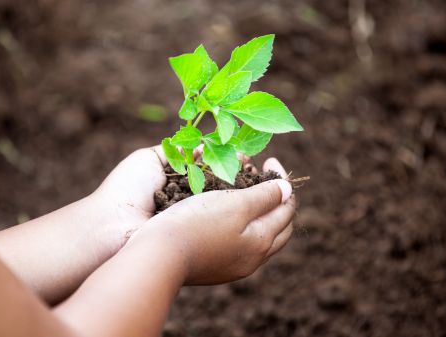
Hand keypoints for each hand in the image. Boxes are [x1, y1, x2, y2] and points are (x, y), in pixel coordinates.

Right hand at [129, 158, 295, 284]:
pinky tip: (227, 214)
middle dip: (277, 201)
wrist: (157, 255)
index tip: (271, 160)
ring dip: (260, 213)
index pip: (286, 209)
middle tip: (267, 178)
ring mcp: (232, 267)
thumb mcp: (235, 203)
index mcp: (261, 242)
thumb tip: (288, 189)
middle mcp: (252, 259)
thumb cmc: (197, 223)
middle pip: (278, 227)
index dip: (283, 182)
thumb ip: (265, 196)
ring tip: (248, 191)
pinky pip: (239, 243)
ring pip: (259, 236)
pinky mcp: (213, 268)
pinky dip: (242, 226)